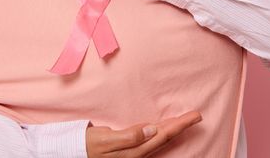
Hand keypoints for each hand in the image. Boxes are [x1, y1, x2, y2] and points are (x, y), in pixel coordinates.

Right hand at [86, 110, 201, 157]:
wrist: (72, 153)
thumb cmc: (87, 146)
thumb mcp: (105, 140)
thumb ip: (129, 136)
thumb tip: (152, 129)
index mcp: (134, 151)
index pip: (163, 136)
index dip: (180, 126)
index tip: (195, 116)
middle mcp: (137, 153)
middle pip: (164, 138)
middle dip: (181, 126)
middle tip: (196, 116)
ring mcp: (134, 152)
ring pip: (159, 139)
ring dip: (173, 128)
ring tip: (185, 120)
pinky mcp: (129, 148)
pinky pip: (151, 139)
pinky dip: (161, 131)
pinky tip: (163, 127)